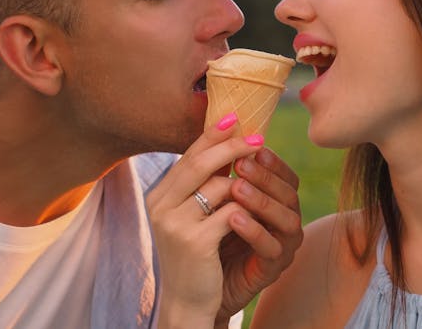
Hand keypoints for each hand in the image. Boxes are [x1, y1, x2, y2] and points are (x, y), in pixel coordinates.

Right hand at [146, 114, 272, 327]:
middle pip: (200, 163)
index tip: (234, 117)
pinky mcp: (194, 242)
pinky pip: (231, 213)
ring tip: (262, 183)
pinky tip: (259, 210)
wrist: (187, 303)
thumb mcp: (194, 215)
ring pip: (219, 186)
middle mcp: (160, 205)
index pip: (187, 156)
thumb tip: (228, 146)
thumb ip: (203, 185)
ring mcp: (174, 224)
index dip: (211, 135)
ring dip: (246, 183)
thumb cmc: (195, 255)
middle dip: (231, 147)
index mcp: (159, 195)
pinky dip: (249, 209)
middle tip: (257, 137)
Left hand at [216, 147, 302, 323]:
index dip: (272, 160)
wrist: (200, 285)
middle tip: (241, 163)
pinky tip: (234, 218)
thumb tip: (219, 123)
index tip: (253, 145)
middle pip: (289, 193)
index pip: (285, 174)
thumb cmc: (210, 233)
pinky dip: (254, 231)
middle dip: (265, 176)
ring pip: (286, 219)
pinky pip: (271, 247)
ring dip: (261, 200)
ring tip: (236, 187)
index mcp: (277, 200)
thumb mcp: (214, 197)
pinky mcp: (273, 268)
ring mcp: (284, 245)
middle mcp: (287, 220)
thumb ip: (221, 169)